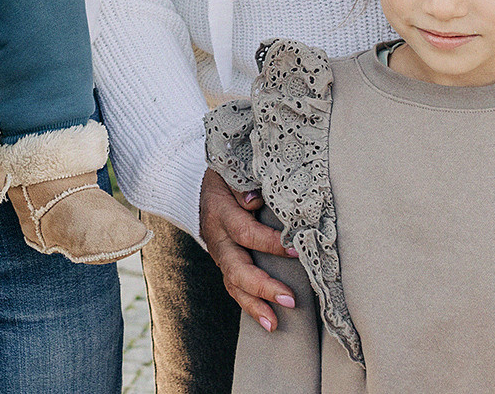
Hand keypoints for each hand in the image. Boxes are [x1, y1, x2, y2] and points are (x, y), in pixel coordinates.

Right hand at [199, 168, 296, 332]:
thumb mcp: (231, 170)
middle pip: (236, 268)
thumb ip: (242, 183)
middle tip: (289, 299)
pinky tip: (267, 320)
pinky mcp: (225, 263)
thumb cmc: (226, 174)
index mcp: (220, 212)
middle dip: (262, 286)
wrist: (197, 185)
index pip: (245, 232)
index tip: (297, 251)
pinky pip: (234, 286)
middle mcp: (217, 237)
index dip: (271, 243)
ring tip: (274, 324)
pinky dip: (250, 305)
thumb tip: (254, 201)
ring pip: (232, 283)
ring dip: (254, 305)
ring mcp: (219, 253)